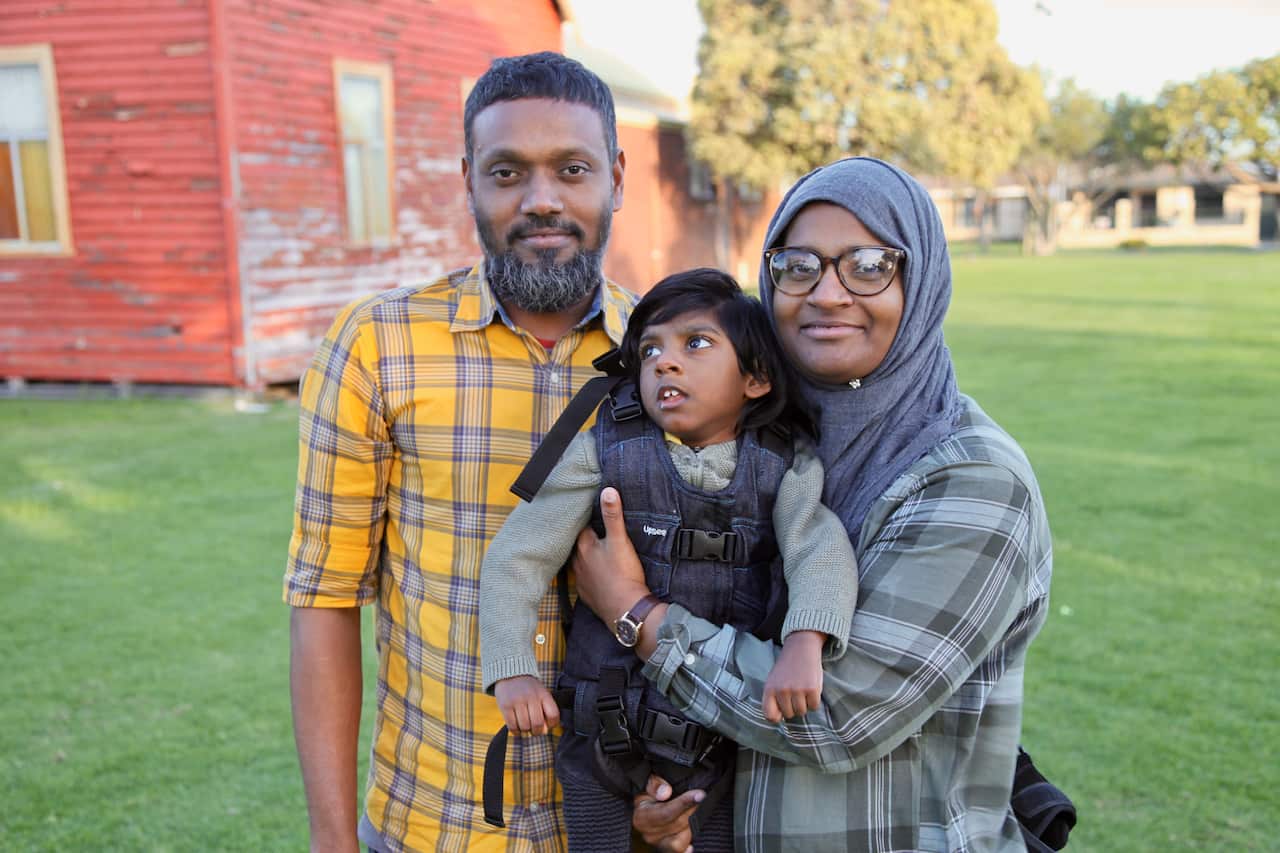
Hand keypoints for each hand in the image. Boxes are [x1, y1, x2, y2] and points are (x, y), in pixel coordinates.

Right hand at [494, 675, 559, 734]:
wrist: (510, 674)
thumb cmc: (528, 688)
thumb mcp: (541, 693)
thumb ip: (545, 710)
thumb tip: (544, 731)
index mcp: (543, 694)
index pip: (553, 715)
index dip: (552, 724)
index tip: (547, 725)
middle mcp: (531, 697)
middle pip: (538, 723)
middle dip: (537, 731)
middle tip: (534, 730)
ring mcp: (517, 701)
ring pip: (525, 726)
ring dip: (525, 731)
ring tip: (524, 727)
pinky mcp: (505, 706)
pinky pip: (512, 726)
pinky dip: (516, 731)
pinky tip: (517, 728)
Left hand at [572, 487, 648, 621]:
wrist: (626, 610)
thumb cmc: (623, 574)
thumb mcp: (620, 540)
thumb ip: (613, 515)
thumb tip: (607, 490)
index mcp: (584, 547)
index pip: (580, 527)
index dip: (586, 519)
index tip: (590, 514)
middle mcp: (577, 563)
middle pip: (576, 545)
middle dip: (583, 538)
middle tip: (591, 530)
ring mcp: (581, 580)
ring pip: (578, 563)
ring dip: (584, 557)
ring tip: (592, 551)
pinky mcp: (587, 595)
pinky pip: (585, 580)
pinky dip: (589, 575)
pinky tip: (596, 574)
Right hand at [633, 773, 702, 852]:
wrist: (648, 807)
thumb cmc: (650, 793)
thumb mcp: (650, 783)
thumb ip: (656, 785)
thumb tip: (665, 792)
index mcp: (641, 817)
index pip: (666, 812)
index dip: (684, 803)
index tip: (700, 794)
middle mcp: (649, 834)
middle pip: (677, 824)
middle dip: (691, 809)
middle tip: (700, 797)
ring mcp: (659, 844)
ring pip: (682, 838)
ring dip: (690, 824)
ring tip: (692, 810)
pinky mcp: (668, 849)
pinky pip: (681, 851)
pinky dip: (687, 845)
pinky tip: (691, 843)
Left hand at [762, 630, 824, 722]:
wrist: (801, 648)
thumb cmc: (787, 668)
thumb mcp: (773, 681)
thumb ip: (773, 699)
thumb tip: (778, 719)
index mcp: (769, 689)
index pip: (769, 715)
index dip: (777, 716)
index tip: (781, 711)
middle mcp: (782, 691)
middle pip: (789, 715)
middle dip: (793, 707)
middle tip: (795, 693)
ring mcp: (797, 690)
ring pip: (802, 712)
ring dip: (804, 704)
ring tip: (802, 689)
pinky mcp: (812, 688)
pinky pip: (814, 706)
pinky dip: (814, 701)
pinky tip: (811, 689)